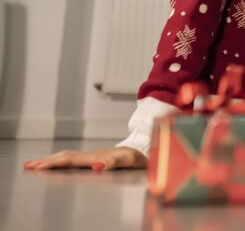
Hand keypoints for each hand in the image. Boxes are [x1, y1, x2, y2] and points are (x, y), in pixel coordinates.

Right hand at [23, 146, 146, 170]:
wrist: (144, 150)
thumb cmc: (136, 157)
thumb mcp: (127, 160)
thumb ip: (113, 163)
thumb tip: (96, 166)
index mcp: (94, 157)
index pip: (69, 160)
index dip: (52, 164)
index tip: (36, 167)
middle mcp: (90, 155)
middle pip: (64, 157)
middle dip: (45, 162)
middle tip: (27, 166)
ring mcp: (91, 156)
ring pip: (66, 157)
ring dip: (50, 161)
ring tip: (35, 165)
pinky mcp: (94, 158)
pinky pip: (72, 160)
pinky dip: (60, 161)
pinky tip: (56, 164)